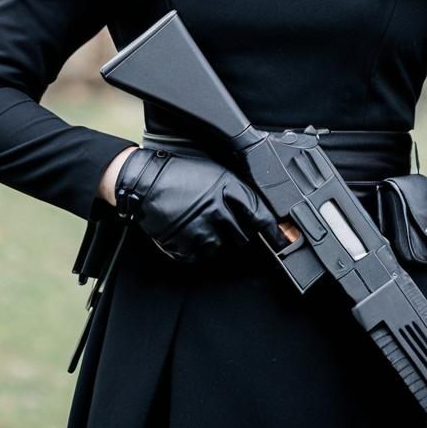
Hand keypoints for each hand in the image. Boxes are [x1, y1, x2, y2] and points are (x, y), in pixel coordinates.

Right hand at [114, 147, 287, 261]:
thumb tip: (260, 208)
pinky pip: (200, 256)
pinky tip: (189, 232)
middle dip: (238, 231)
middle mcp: (216, 209)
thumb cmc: (180, 172)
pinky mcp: (182, 244)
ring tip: (202, 223)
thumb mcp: (215, 171)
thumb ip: (237, 189)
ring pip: (221, 248)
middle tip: (224, 222)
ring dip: (216, 240)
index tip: (283, 239)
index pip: (259, 213)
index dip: (272, 229)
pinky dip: (197, 248)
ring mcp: (199, 228)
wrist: (144, 180)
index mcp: (226, 186)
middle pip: (243, 236)